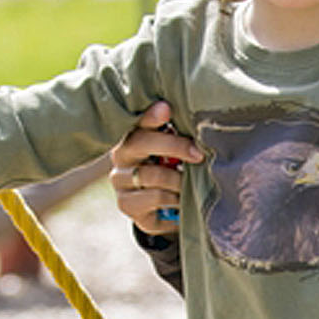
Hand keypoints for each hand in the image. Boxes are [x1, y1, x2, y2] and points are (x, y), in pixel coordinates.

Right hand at [109, 101, 201, 235]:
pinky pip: (157, 199)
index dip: (151, 116)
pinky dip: (175, 200)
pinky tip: (183, 201)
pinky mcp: (127, 206)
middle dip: (174, 146)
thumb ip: (179, 135)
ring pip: (152, 175)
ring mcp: (121, 183)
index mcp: (131, 138)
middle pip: (140, 143)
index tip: (166, 109)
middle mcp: (120, 158)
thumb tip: (194, 121)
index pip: (138, 122)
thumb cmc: (172, 171)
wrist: (162, 209)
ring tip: (192, 183)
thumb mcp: (176, 151)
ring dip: (178, 180)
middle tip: (199, 155)